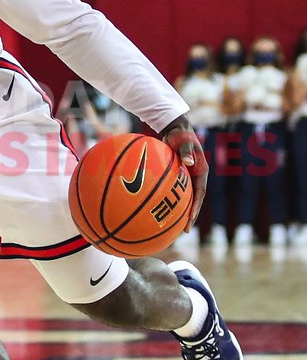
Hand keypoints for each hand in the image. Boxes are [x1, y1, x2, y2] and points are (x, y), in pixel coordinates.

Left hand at [160, 114, 206, 228]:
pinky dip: (169, 200)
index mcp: (201, 171)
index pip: (200, 194)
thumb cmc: (179, 134)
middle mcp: (196, 177)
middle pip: (194, 200)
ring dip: (180, 211)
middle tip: (184, 231)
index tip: (190, 219)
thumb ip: (185, 151)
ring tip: (173, 226)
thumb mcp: (184, 141)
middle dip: (190, 216)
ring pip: (185, 198)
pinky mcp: (179, 176)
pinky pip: (175, 191)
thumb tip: (188, 162)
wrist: (175, 128)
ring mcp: (188, 177)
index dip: (195, 208)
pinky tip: (158, 209)